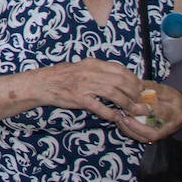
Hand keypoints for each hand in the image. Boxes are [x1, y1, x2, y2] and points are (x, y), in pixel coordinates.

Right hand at [32, 58, 150, 125]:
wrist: (41, 83)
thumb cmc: (61, 76)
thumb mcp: (81, 67)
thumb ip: (98, 71)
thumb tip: (118, 77)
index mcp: (92, 63)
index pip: (120, 69)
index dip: (134, 79)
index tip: (140, 88)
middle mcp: (90, 72)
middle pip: (121, 81)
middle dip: (135, 93)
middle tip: (140, 102)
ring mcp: (84, 85)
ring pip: (114, 94)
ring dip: (127, 104)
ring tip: (133, 111)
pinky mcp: (79, 99)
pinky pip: (100, 107)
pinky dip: (111, 113)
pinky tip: (116, 117)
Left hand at [119, 82, 181, 142]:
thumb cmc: (172, 100)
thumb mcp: (166, 91)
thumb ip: (152, 88)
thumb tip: (138, 84)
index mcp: (174, 113)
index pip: (159, 114)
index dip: (144, 110)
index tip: (131, 104)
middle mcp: (168, 127)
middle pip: (152, 133)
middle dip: (135, 125)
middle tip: (122, 115)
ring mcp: (162, 134)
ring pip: (145, 138)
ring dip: (129, 129)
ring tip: (118, 118)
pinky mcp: (154, 136)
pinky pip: (141, 138)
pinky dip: (129, 131)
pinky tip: (120, 121)